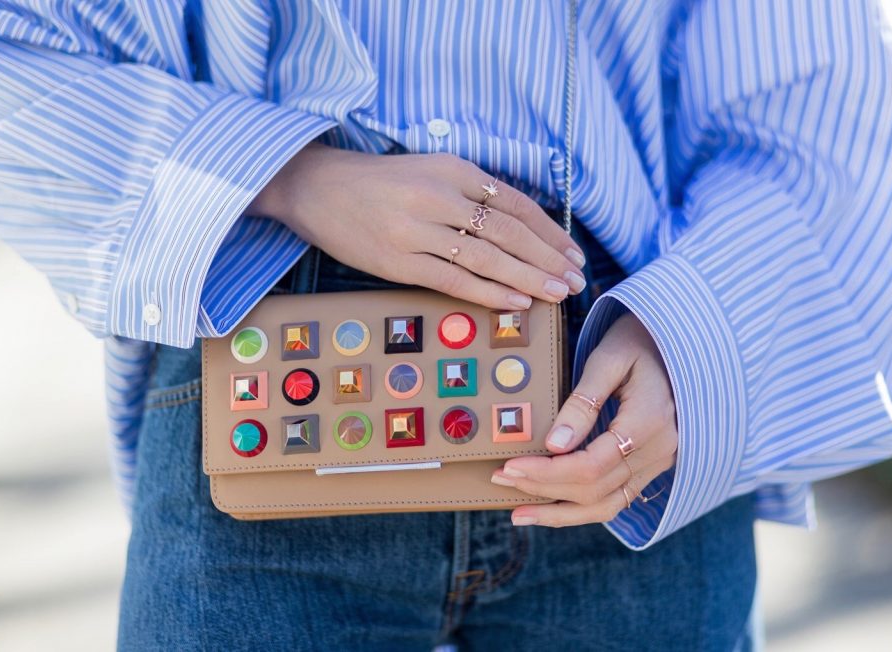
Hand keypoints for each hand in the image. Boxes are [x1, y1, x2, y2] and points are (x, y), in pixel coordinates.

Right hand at [247, 142, 586, 309]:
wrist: (317, 187)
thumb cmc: (380, 183)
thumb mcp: (430, 170)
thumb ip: (472, 193)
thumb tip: (520, 231)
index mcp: (453, 168)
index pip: (516, 203)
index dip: (549, 232)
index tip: (573, 254)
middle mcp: (439, 196)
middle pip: (509, 232)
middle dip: (548, 260)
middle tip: (575, 282)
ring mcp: (417, 229)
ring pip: (486, 259)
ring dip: (527, 280)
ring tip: (556, 295)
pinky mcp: (397, 260)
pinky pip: (453, 280)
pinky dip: (488, 293)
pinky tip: (514, 303)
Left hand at [491, 313, 677, 525]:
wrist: (674, 345)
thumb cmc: (637, 342)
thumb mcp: (608, 359)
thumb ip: (582, 402)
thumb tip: (554, 444)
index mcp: (649, 422)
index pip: (591, 465)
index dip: (547, 472)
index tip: (510, 466)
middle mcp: (658, 451)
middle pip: (594, 489)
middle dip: (543, 488)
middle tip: (501, 477)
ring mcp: (658, 463)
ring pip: (605, 506)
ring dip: (559, 512)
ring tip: (520, 512)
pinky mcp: (651, 468)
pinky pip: (615, 500)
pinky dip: (581, 510)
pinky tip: (551, 510)